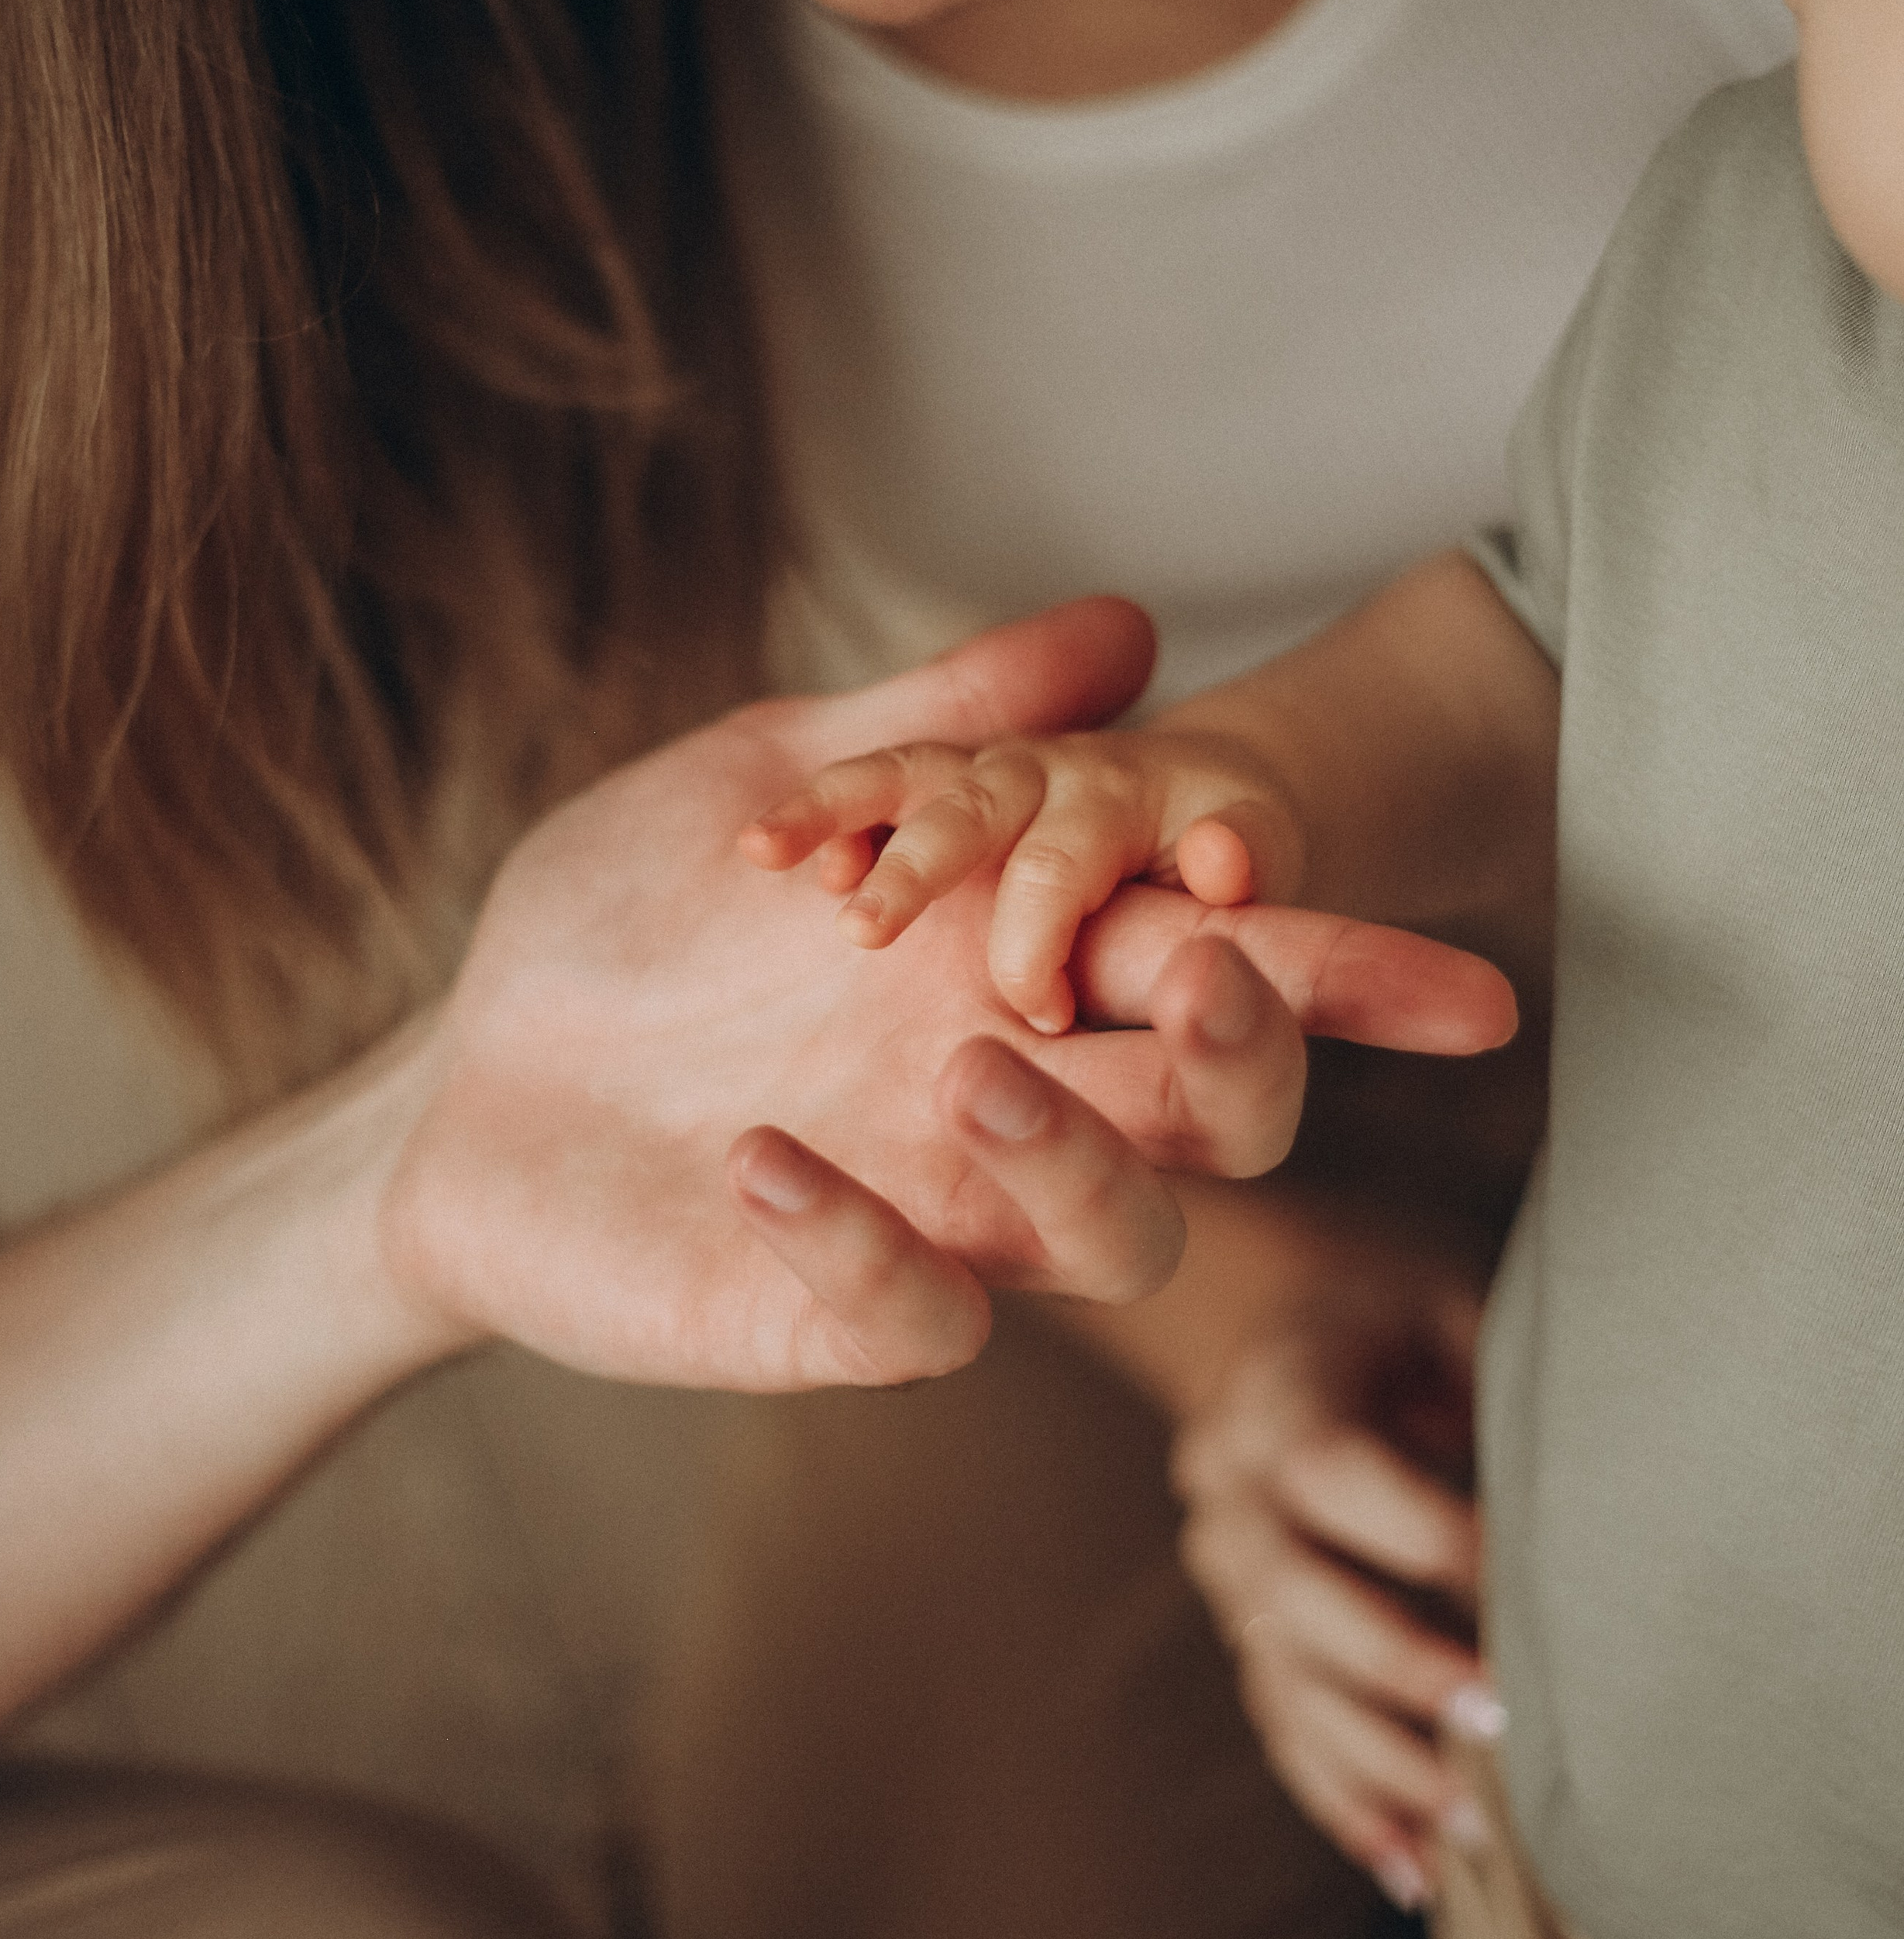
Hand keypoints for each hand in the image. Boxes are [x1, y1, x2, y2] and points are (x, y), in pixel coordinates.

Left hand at [384, 599, 1513, 1393]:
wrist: (464, 1076)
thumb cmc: (631, 927)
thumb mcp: (772, 775)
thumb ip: (940, 714)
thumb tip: (1125, 619)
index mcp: (1026, 973)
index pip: (1229, 974)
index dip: (1352, 985)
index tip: (1474, 996)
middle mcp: (1015, 1102)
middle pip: (1220, 1118)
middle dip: (1248, 1054)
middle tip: (1202, 975)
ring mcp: (936, 1219)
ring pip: (1115, 1239)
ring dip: (1076, 1154)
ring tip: (966, 1056)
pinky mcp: (826, 1315)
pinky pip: (916, 1319)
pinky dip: (861, 1246)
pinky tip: (763, 1156)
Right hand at [1172, 1252, 1500, 1906]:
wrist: (1282, 1332)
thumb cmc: (1393, 1321)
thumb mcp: (1443, 1310)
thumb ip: (1491, 1383)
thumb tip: (1590, 1491)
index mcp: (1280, 1389)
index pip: (1330, 1469)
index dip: (1424, 1529)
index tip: (1525, 1581)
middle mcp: (1229, 1486)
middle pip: (1293, 1591)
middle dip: (1399, 1663)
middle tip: (1500, 1725)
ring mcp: (1224, 1569)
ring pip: (1284, 1679)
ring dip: (1378, 1762)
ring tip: (1474, 1830)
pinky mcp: (1243, 1633)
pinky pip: (1281, 1727)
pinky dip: (1344, 1802)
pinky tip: (1411, 1868)